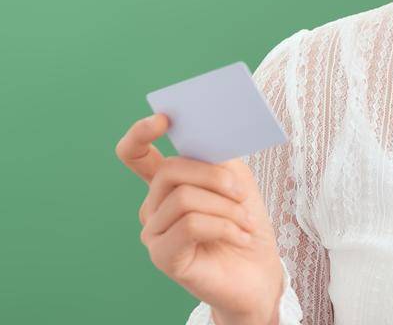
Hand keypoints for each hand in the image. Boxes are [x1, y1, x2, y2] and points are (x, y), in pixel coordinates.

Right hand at [116, 114, 284, 324]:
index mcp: (166, 185)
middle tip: (241, 193)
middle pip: (169, 171)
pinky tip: (239, 235)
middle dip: (213, 176)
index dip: (140, 133)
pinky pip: (191, 225)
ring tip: (246, 221)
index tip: (164, 119)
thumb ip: (216, 156)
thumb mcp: (236, 181)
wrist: (258, 273)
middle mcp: (152, 207)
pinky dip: (223, 226)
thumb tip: (208, 129)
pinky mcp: (163, 256)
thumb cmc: (245, 225)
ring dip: (225, 206)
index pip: (134, 154)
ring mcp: (154, 233)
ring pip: (184, 199)